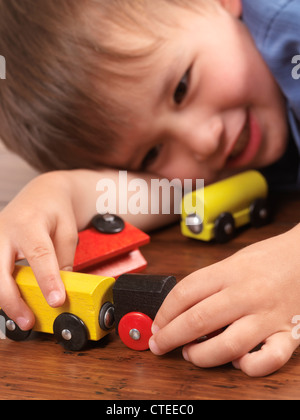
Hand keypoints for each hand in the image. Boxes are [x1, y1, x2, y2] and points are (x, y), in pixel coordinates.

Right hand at [0, 172, 77, 329]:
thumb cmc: (54, 210)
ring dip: (3, 299)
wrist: (40, 194)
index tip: (56, 300)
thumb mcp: (67, 232)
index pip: (39, 255)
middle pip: (1, 271)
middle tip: (28, 320)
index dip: (47, 279)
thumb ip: (64, 260)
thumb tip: (61, 290)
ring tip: (21, 316)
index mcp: (30, 223)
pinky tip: (11, 302)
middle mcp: (5, 231)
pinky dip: (0, 289)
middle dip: (12, 300)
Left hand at [149, 225, 299, 375]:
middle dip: (171, 337)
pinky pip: (268, 360)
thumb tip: (181, 307)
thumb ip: (211, 282)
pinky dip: (249, 367)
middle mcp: (247, 294)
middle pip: (198, 320)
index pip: (185, 293)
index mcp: (230, 272)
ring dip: (201, 356)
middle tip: (159, 344)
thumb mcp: (235, 260)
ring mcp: (268, 315)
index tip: (157, 324)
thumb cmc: (270, 258)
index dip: (164, 312)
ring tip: (191, 354)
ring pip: (227, 346)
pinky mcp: (288, 333)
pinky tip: (238, 362)